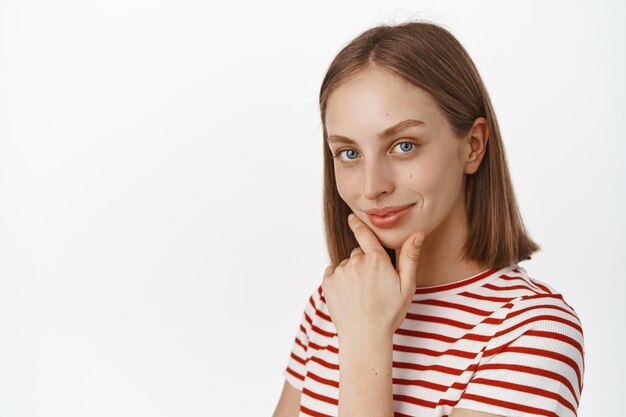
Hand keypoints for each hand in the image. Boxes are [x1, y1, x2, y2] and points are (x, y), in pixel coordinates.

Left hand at [321, 213, 425, 342]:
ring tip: (361, 295)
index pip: (365, 234)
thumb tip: (418, 232)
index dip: (358, 224)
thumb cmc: (389, 313)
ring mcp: (340, 271)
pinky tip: (349, 295)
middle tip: (373, 286)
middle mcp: (356, 262)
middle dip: (365, 263)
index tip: (351, 217)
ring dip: (352, 273)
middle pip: (359, 253)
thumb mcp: (406, 286)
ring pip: (346, 264)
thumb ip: (410, 257)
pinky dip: (339, 280)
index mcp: (376, 260)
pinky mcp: (328, 282)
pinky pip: (333, 272)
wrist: (364, 337)